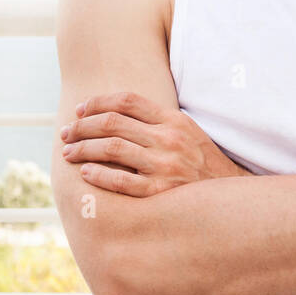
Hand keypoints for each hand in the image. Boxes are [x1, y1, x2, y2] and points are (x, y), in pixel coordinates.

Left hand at [61, 91, 250, 195]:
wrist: (229, 193)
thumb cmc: (203, 162)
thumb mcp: (188, 131)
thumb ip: (159, 119)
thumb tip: (118, 111)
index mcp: (174, 120)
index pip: (127, 100)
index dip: (98, 102)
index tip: (81, 110)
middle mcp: (168, 139)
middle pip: (112, 123)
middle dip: (81, 126)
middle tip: (66, 133)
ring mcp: (164, 166)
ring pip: (111, 149)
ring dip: (82, 149)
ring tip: (69, 152)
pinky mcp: (159, 192)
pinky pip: (120, 181)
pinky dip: (98, 175)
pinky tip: (85, 173)